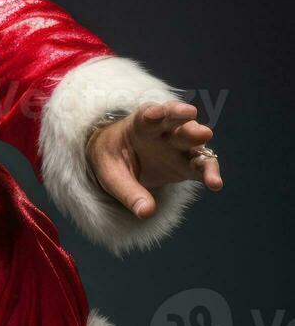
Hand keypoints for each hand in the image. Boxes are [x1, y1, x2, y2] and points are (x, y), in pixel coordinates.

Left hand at [86, 101, 223, 218]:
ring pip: (194, 141)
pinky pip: (203, 166)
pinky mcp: (190, 165)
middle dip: (183, 120)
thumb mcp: (112, 176)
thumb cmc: (114, 161)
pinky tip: (214, 183)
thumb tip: (146, 212)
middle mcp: (164, 133)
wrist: (122, 161)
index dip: (152, 113)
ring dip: (199, 142)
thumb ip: (129, 192)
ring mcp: (180, 147)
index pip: (146, 116)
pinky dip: (209, 172)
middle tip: (191, 120)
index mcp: (140, 127)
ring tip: (205, 140)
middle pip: (175, 122)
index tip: (154, 113)